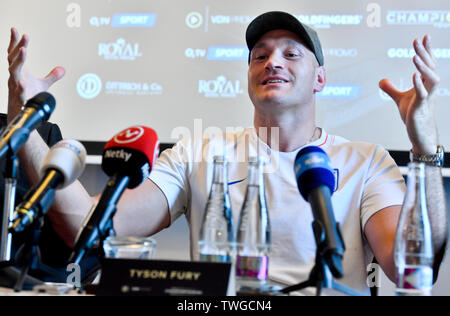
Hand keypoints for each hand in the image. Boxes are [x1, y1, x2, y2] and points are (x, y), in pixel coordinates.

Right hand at [7, 28, 64, 120]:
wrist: (20, 114)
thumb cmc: (28, 97)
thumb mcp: (42, 85)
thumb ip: (52, 76)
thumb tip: (63, 69)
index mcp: (19, 72)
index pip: (14, 54)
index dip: (14, 42)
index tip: (15, 29)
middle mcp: (15, 77)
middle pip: (14, 60)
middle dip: (18, 48)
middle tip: (25, 38)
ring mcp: (16, 88)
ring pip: (14, 72)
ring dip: (19, 61)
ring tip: (23, 51)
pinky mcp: (20, 99)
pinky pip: (19, 92)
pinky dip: (21, 87)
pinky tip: (22, 82)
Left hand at [379, 35, 439, 154]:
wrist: (420, 132)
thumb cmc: (414, 115)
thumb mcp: (400, 99)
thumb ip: (391, 89)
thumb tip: (381, 80)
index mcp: (425, 84)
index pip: (428, 63)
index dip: (427, 50)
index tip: (424, 36)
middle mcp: (430, 88)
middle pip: (430, 67)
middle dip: (424, 53)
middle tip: (416, 40)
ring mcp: (427, 97)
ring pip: (432, 79)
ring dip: (423, 67)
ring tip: (414, 57)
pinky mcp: (421, 107)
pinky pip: (423, 94)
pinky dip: (419, 84)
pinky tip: (414, 75)